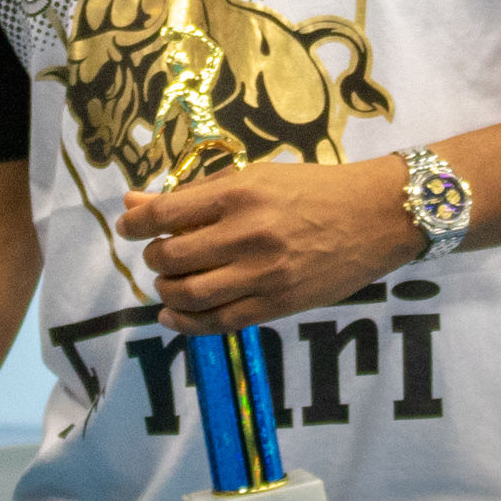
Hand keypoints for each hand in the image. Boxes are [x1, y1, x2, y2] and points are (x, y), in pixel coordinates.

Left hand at [114, 155, 422, 333]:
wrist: (374, 217)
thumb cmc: (311, 188)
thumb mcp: (253, 177)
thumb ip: (194, 193)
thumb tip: (135, 202)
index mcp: (237, 194)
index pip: (164, 214)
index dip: (134, 223)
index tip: (126, 225)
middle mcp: (246, 235)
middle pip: (170, 257)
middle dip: (151, 257)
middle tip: (155, 253)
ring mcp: (263, 275)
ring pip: (188, 294)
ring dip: (164, 290)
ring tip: (167, 281)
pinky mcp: (278, 305)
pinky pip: (219, 322)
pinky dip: (185, 322)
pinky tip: (172, 314)